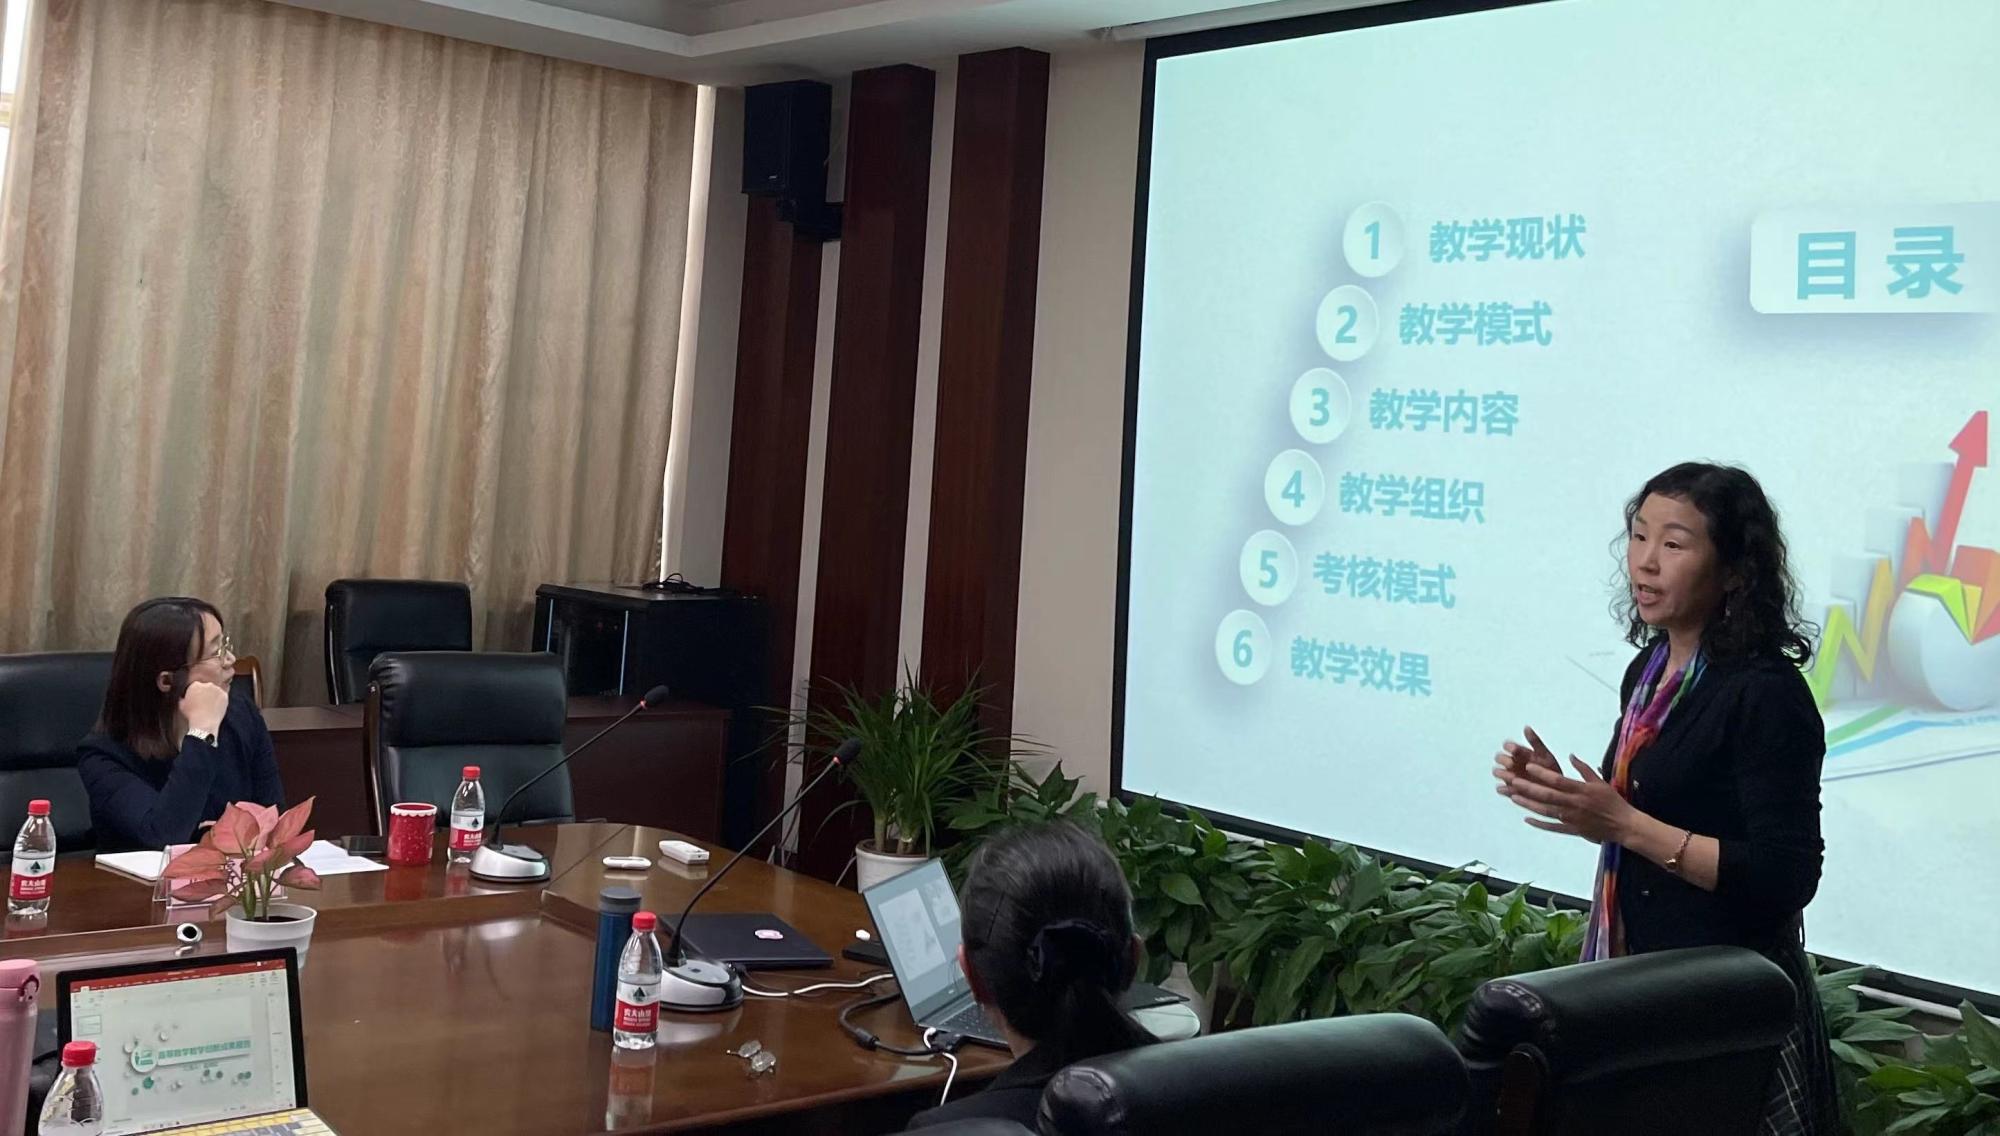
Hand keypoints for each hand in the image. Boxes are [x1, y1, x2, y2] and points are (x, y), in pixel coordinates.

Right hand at [180, 681, 228, 738]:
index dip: (196, 693)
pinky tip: (217, 707)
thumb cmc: (191, 714)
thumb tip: (183, 697)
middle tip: (204, 702)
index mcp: (195, 685)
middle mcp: (207, 684)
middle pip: (206, 687)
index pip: (196, 686)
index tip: (196, 699)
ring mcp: (217, 689)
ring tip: (211, 706)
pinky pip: (222, 696)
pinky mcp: (225, 695)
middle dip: (205, 693)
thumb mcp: (181, 705)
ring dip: (214, 696)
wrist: (204, 721)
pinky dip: (221, 700)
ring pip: (215, 691)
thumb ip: (182, 698)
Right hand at [1492, 726, 1560, 800]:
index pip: (1507, 745)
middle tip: (1512, 764)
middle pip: (1499, 758)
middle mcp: (1511, 763)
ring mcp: (1509, 776)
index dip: (1509, 747)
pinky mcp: (1509, 790)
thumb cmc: (1550, 770)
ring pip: (1498, 772)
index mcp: (1519, 752)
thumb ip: (1535, 742)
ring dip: (1503, 774)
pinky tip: (1512, 790)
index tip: (1514, 749)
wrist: (1556, 790)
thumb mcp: (1545, 755)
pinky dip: (1505, 789)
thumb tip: (1526, 727)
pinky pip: (1501, 789)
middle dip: (1504, 760)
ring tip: (1512, 777)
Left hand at [1506, 754, 1635, 845]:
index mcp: (1582, 790)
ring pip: (1547, 811)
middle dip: (1530, 788)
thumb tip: (1571, 755)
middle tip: (1513, 781)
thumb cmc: (1612, 801)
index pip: (1558, 780)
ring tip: (1514, 797)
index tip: (1528, 766)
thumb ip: (1584, 769)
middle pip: (1548, 796)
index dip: (1542, 773)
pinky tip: (1527, 819)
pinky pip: (1553, 828)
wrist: (1624, 825)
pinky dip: (1540, 824)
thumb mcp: (1600, 782)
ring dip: (1529, 805)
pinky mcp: (1573, 830)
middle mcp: (1575, 804)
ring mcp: (1573, 819)